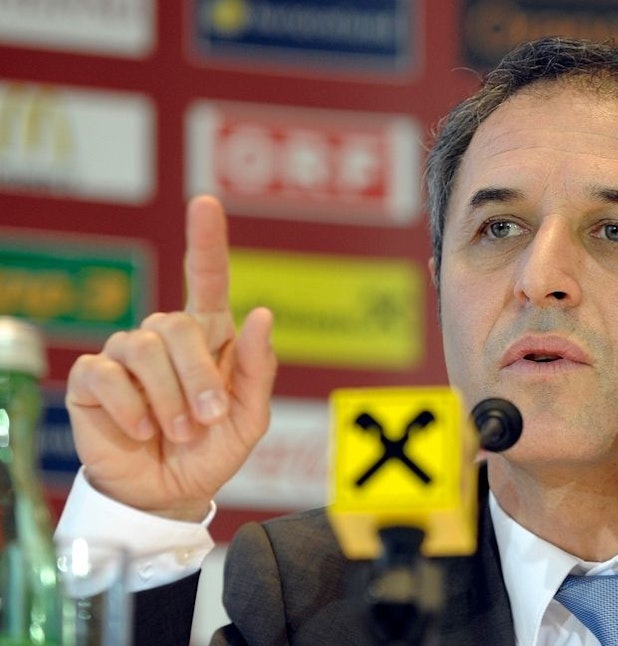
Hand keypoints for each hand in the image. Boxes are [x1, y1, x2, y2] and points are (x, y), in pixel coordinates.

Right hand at [66, 196, 276, 520]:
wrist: (170, 494)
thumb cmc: (212, 450)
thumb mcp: (249, 417)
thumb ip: (257, 369)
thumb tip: (261, 312)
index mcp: (210, 338)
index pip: (208, 279)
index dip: (206, 240)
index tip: (206, 203)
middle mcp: (166, 338)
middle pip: (177, 323)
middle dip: (197, 377)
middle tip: (207, 420)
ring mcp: (126, 356)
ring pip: (143, 346)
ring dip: (168, 397)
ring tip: (177, 432)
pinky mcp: (92, 381)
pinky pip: (106, 374)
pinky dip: (131, 407)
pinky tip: (143, 431)